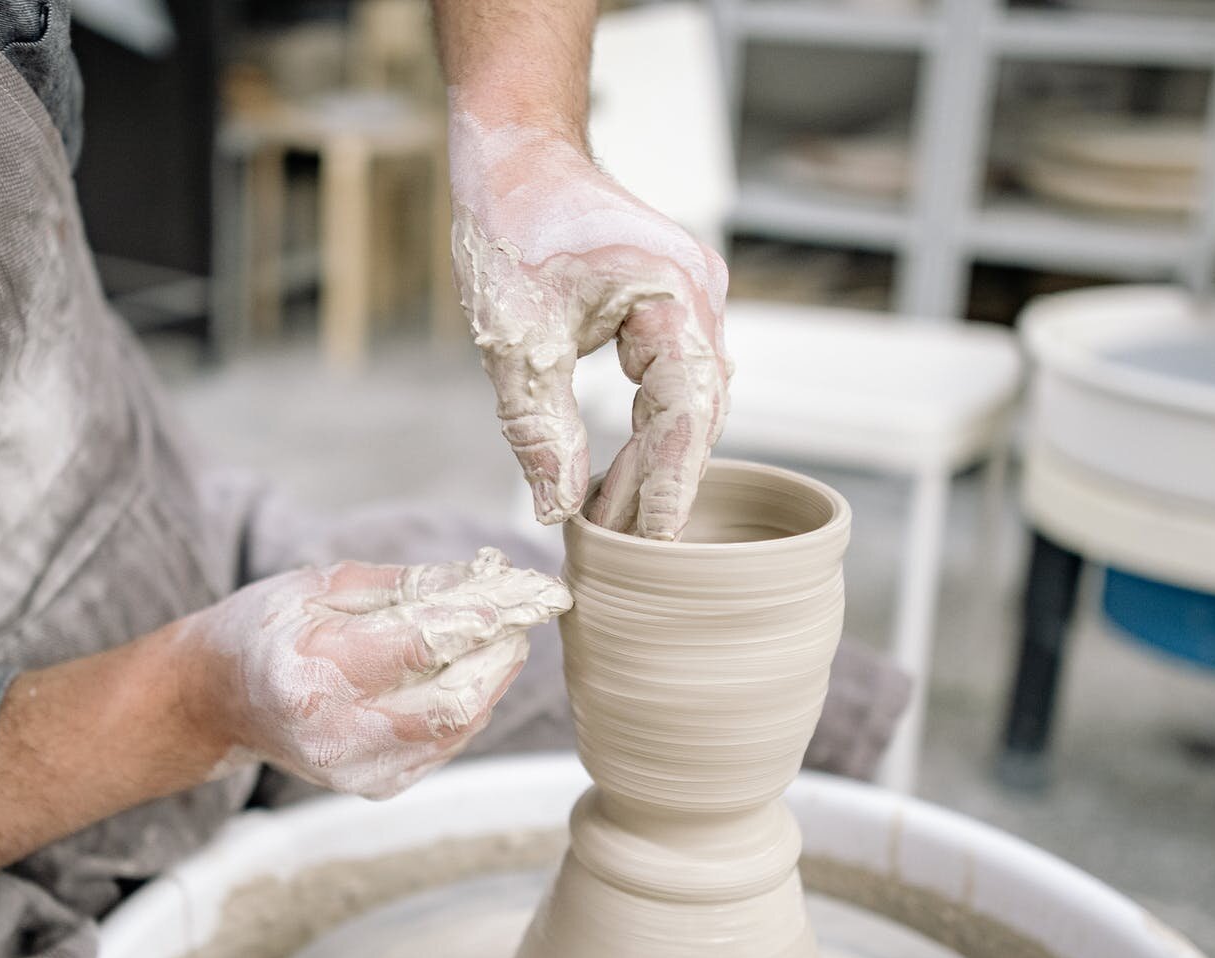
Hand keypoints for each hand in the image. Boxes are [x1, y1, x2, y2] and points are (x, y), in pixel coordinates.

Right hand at [181, 549, 570, 798]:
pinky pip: (448, 742)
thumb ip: (407, 586)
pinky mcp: (378, 786)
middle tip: (525, 607)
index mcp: (315, 672)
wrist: (215, 703)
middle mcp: (338, 733)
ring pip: (462, 725)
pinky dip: (471, 701)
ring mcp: (360, 769)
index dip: (493, 614)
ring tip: (499, 628)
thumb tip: (486, 579)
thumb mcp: (322, 585)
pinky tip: (468, 667)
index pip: (427, 643)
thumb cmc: (265, 630)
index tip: (541, 590)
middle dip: (504, 648)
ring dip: (494, 673)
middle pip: (458, 698)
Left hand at [449, 112, 730, 540]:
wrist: (516, 155)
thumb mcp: (514, 337)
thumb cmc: (514, 224)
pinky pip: (669, 384)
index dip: (672, 481)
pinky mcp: (668, 310)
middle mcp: (699, 298)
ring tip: (610, 520)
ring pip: (686, 404)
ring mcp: (690, 302)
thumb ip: (540, 427)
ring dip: (651, 461)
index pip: (689, 410)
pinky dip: (643, 431)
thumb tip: (558, 508)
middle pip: (698, 414)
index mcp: (676, 295)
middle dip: (659, 481)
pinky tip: (612, 473)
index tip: (655, 540)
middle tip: (621, 546)